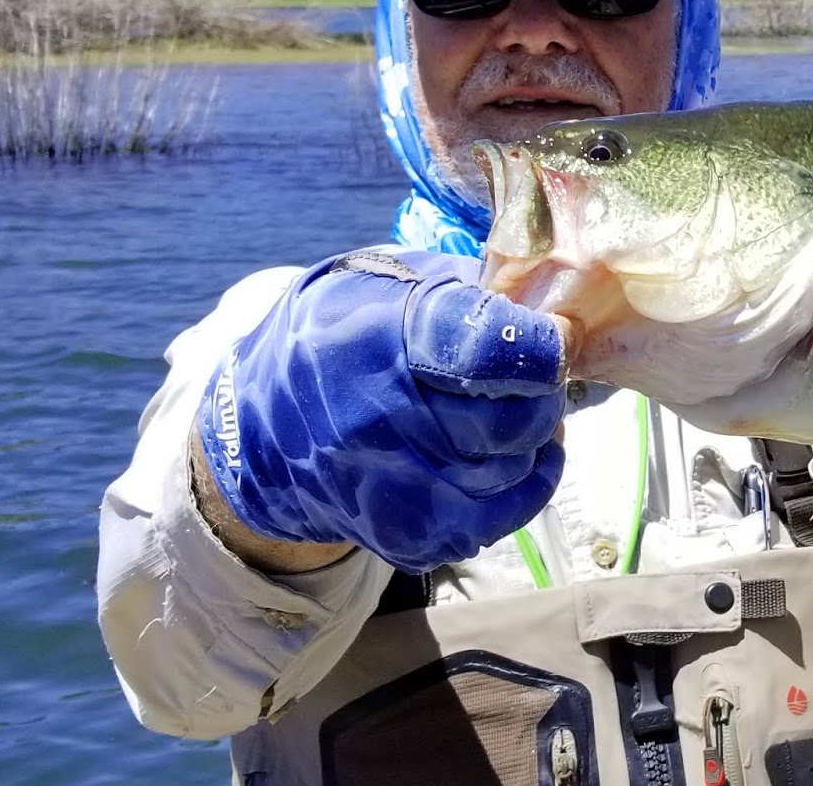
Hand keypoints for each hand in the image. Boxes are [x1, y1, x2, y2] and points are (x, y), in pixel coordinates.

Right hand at [196, 250, 567, 573]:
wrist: (255, 425)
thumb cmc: (338, 334)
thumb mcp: (389, 280)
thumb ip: (472, 286)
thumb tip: (554, 306)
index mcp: (382, 337)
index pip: (490, 351)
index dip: (543, 344)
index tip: (557, 335)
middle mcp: (381, 417)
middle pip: (512, 421)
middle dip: (546, 394)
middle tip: (543, 374)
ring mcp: (388, 484)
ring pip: (509, 473)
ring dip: (537, 441)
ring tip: (529, 410)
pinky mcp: (400, 533)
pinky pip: (491, 523)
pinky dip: (524, 490)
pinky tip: (530, 459)